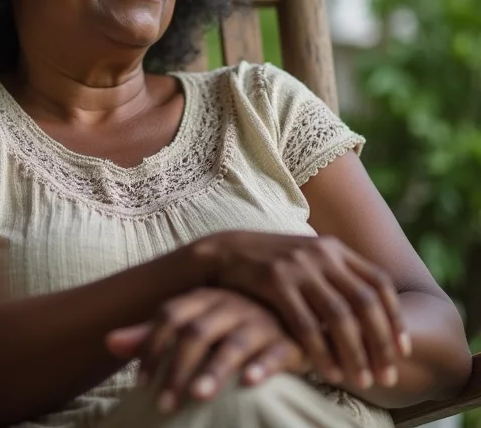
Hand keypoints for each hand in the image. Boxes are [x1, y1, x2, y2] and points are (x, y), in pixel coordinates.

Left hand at [106, 288, 307, 413]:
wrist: (288, 317)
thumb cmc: (229, 325)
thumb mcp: (190, 326)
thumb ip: (152, 334)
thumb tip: (108, 342)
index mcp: (202, 298)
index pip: (169, 315)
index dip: (152, 347)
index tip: (140, 384)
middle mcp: (229, 304)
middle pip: (197, 332)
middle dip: (178, 369)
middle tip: (163, 406)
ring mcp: (259, 319)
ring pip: (234, 343)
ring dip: (216, 370)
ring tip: (198, 397)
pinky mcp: (287, 339)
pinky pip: (276, 351)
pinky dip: (263, 365)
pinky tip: (250, 383)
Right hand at [194, 232, 410, 389]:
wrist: (225, 252)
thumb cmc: (270, 263)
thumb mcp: (307, 258)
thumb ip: (336, 275)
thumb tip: (372, 307)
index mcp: (334, 247)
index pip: (379, 283)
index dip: (395, 318)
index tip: (403, 350)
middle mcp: (321, 253)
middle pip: (364, 301)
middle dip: (380, 343)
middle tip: (387, 376)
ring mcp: (298, 266)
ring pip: (339, 315)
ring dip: (354, 352)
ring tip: (361, 381)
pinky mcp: (275, 281)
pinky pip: (305, 323)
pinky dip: (321, 351)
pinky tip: (328, 372)